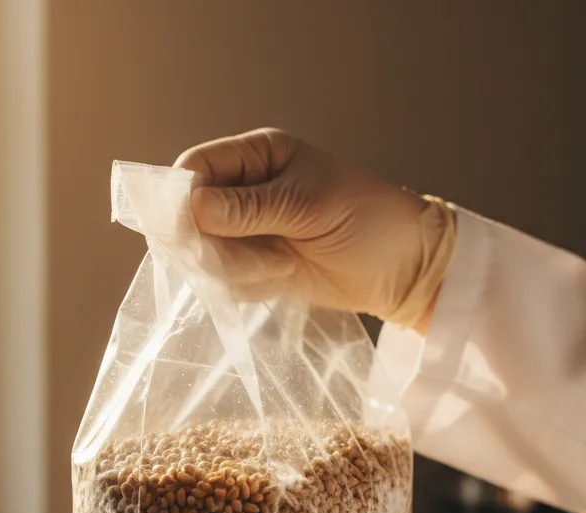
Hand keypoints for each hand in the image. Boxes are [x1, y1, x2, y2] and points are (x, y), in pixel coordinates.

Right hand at [174, 128, 454, 331]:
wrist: (402, 270)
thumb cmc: (368, 221)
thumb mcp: (309, 207)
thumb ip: (248, 209)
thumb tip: (192, 207)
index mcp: (259, 155)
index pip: (196, 166)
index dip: (183, 195)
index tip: (191, 228)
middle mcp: (245, 189)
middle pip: (191, 213)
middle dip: (215, 241)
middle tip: (259, 256)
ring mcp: (246, 230)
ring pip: (204, 251)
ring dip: (236, 266)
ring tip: (283, 266)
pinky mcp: (252, 265)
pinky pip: (223, 278)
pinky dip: (245, 284)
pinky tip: (283, 277)